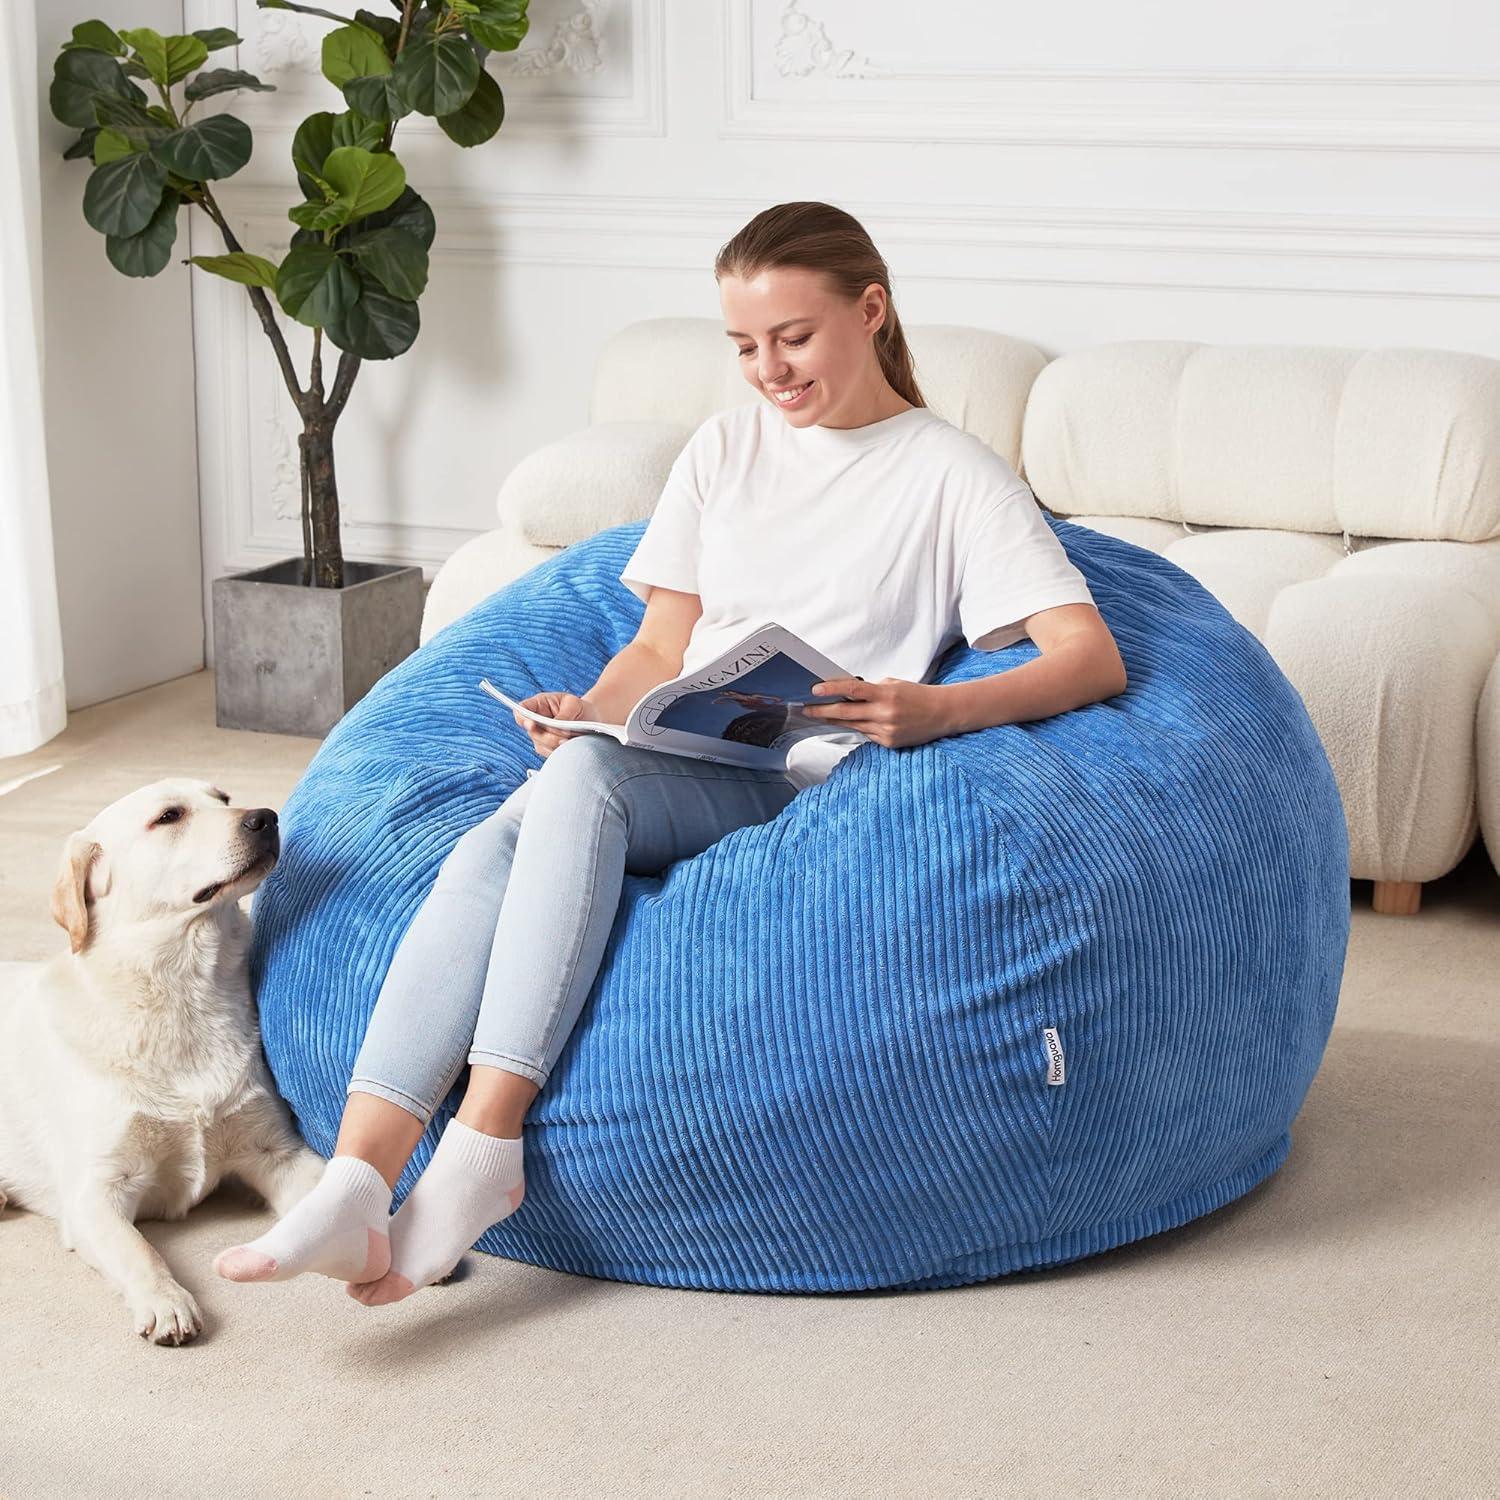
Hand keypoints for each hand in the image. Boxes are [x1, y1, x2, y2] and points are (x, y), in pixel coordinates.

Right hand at [515, 691, 597, 757]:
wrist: (589, 719)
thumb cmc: (579, 708)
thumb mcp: (573, 704)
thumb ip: (563, 715)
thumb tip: (556, 728)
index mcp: (538, 705)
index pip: (522, 710)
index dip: (523, 718)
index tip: (531, 724)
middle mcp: (536, 722)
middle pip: (533, 732)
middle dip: (548, 736)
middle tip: (565, 737)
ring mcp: (540, 737)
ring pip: (541, 745)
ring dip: (557, 745)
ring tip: (572, 741)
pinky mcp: (548, 749)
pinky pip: (550, 754)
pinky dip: (561, 752)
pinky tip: (572, 747)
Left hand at [801, 677, 947, 749]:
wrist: (942, 713)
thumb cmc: (917, 695)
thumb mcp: (893, 684)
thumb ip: (870, 689)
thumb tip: (846, 693)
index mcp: (885, 694)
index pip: (852, 689)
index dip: (831, 690)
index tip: (814, 690)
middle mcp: (884, 713)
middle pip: (845, 712)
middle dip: (822, 711)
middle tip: (806, 709)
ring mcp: (886, 730)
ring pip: (852, 725)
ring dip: (835, 720)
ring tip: (821, 715)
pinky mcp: (888, 743)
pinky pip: (866, 734)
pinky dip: (858, 727)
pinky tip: (852, 722)